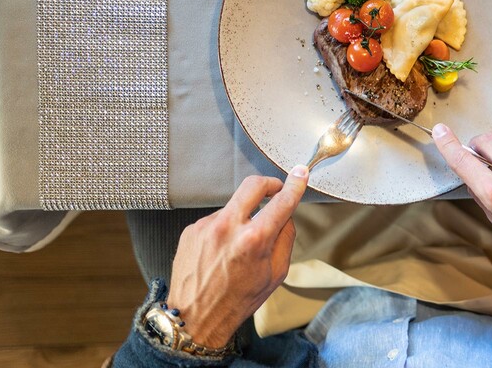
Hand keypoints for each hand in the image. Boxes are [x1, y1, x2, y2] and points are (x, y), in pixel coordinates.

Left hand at [165, 166, 308, 347]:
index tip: (300, 174)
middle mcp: (228, 227)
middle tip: (275, 190)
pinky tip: (220, 251)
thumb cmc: (238, 300)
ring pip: (233, 206)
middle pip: (253, 185)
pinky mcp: (191, 230)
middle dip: (269, 183)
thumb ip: (285, 239)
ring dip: (242, 216)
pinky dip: (224, 229)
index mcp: (254, 240)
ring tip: (238, 245)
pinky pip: (216, 220)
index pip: (281, 201)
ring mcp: (206, 226)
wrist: (195, 318)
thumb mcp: (276, 274)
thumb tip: (286, 215)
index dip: (295, 185)